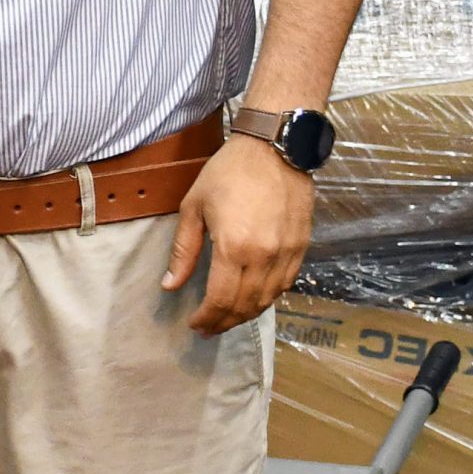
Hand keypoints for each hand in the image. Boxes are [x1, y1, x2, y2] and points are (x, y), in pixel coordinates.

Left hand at [161, 135, 312, 334]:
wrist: (275, 145)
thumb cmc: (229, 171)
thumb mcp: (194, 207)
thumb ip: (183, 251)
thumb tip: (170, 285)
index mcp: (234, 247)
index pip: (221, 300)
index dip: (207, 318)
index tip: (195, 324)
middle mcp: (265, 256)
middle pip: (245, 305)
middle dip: (224, 322)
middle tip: (209, 328)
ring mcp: (287, 252)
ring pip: (268, 299)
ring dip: (246, 314)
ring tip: (228, 319)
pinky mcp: (302, 245)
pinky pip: (286, 284)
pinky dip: (268, 298)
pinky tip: (254, 300)